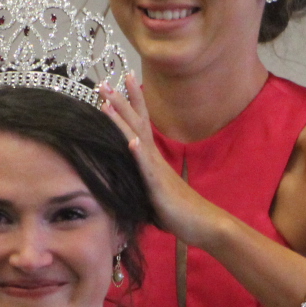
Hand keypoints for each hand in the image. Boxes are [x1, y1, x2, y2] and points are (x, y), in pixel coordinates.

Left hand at [101, 73, 229, 249]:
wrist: (202, 224)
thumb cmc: (178, 211)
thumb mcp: (153, 193)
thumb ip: (140, 182)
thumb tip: (126, 181)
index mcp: (152, 159)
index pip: (139, 124)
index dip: (130, 103)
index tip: (117, 84)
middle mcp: (154, 158)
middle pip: (136, 123)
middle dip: (120, 102)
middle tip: (103, 83)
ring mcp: (156, 170)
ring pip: (137, 138)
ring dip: (122, 119)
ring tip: (108, 102)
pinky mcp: (158, 186)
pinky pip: (147, 168)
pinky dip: (139, 154)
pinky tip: (131, 142)